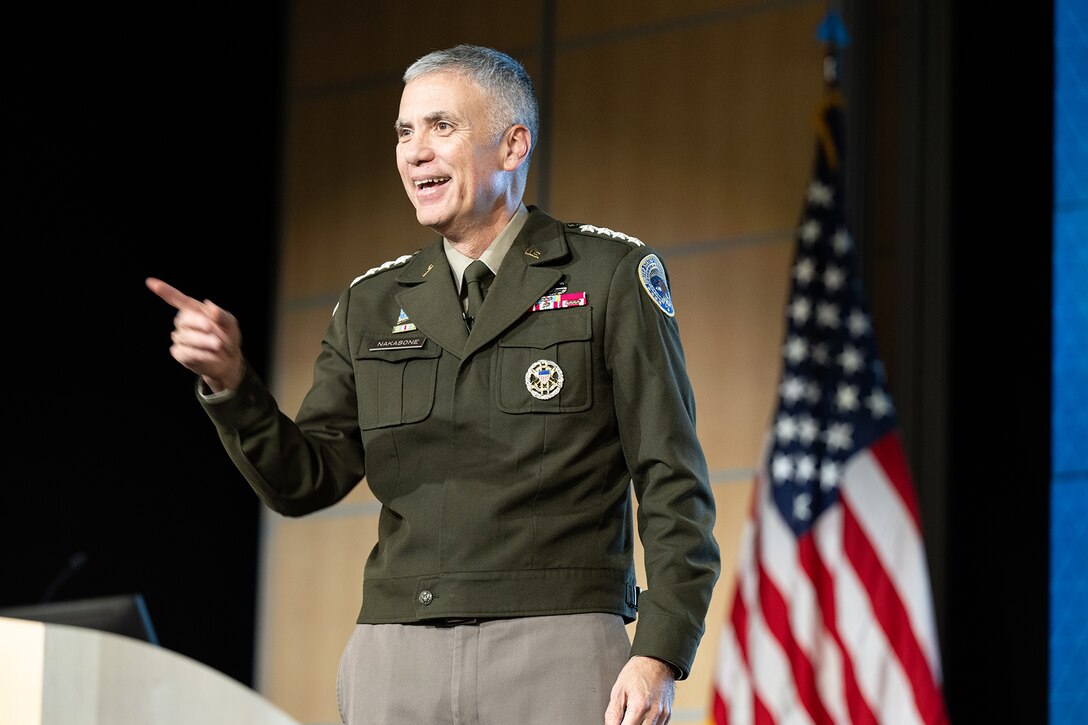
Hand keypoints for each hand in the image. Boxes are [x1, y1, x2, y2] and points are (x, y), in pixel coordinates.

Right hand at [146, 277, 244, 392]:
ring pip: (185, 337)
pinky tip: (213, 355)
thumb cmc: (228, 336)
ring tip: (218, 345)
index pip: (177, 299)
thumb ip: (221, 315)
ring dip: (204, 341)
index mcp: (195, 310)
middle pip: (183, 319)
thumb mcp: (230, 324)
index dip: (165, 291)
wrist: (229, 359)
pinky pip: (186, 352)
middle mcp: (184, 323)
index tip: (150, 282)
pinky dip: (201, 353)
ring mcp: (180, 338)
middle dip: (199, 324)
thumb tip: (208, 303)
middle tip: (215, 332)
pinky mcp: (180, 353)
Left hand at [604, 655, 674, 724]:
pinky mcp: (668, 715)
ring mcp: (663, 715)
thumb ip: (613, 714)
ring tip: (632, 715)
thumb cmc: (638, 672)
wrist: (657, 661)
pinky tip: (642, 716)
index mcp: (640, 706)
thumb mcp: (618, 690)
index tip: (616, 724)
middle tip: (625, 718)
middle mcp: (654, 713)